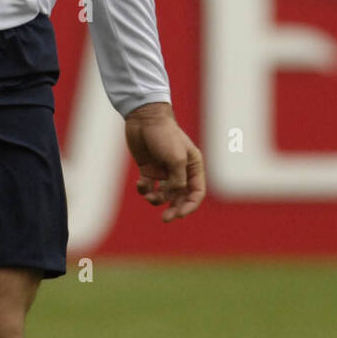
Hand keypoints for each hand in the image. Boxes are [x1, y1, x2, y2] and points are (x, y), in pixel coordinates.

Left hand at [124, 102, 205, 221]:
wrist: (144, 118)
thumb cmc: (164, 135)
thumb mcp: (176, 158)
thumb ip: (177, 180)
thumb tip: (173, 194)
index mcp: (193, 166)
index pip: (196, 192)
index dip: (190, 206)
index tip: (179, 214)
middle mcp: (180, 170)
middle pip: (180, 197)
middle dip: (174, 209)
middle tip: (165, 218)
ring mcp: (164, 171)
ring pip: (163, 195)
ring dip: (156, 199)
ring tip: (149, 195)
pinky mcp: (148, 169)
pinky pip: (148, 187)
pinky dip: (144, 190)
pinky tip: (140, 183)